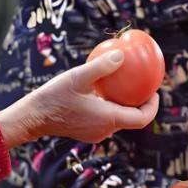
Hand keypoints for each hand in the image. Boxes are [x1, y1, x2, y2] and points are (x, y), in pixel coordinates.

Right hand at [0, 50, 159, 147]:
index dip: (153, 106)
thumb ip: (102, 66)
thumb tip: (122, 54)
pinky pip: (105, 118)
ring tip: (124, 83)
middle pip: (132, 118)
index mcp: (109, 119)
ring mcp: (95, 133)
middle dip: (140, 101)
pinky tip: (102, 89)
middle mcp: (104, 130)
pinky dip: (109, 105)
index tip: (155, 90)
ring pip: (117, 118)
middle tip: (142, 83)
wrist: (32, 117)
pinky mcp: (86, 131)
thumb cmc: (54, 97)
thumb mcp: (78, 76)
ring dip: (123, 103)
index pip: (142, 118)